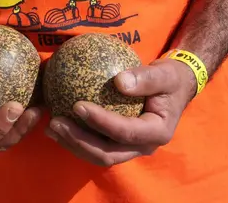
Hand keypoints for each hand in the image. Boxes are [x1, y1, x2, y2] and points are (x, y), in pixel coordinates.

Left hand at [45, 59, 196, 166]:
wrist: (176, 88)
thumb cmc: (170, 78)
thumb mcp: (165, 73)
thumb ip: (146, 77)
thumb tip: (119, 81)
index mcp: (156, 132)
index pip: (125, 132)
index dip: (101, 122)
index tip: (78, 105)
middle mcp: (143, 146)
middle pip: (107, 153)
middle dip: (79, 141)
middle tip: (55, 123)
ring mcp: (131, 148)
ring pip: (98, 154)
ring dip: (73, 143)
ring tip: (51, 127)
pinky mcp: (120, 143)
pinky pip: (96, 144)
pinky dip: (77, 137)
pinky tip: (57, 123)